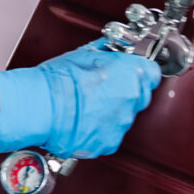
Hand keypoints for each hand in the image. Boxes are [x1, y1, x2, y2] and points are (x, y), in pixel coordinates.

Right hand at [0, 42, 161, 158]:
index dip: (139, 72)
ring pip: (124, 117)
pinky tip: (83, 121)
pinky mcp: (108, 142)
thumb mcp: (85, 54)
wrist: (42, 107)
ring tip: (87, 107)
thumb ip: (107, 54)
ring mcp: (120, 123)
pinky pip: (110, 134)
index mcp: (130, 74)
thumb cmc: (59, 80)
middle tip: (103, 89)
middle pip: (139, 96)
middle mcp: (130, 99)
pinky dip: (100, 130)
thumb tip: (110, 51)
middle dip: (125, 92)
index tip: (131, 73)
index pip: (152, 73)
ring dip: (111, 112)